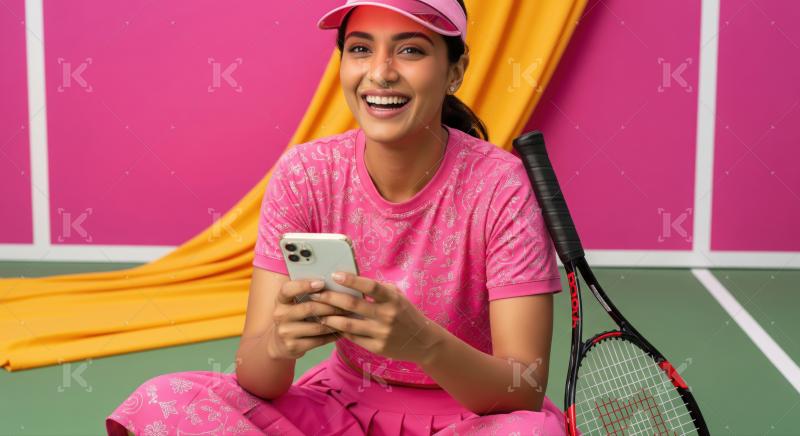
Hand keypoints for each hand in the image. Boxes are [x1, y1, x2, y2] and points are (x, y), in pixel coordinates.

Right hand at [267, 278, 353, 359]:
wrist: (280, 342)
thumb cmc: (295, 316)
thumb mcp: (294, 303)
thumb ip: (308, 293)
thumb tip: (333, 283)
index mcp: (280, 300)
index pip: (288, 289)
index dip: (304, 285)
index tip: (322, 283)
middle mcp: (280, 315)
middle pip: (309, 308)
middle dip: (330, 306)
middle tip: (346, 305)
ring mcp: (285, 332)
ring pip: (317, 326)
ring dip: (334, 322)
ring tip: (347, 318)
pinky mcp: (293, 346)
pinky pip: (318, 341)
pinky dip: (332, 336)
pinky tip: (341, 331)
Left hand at [309, 272, 442, 364]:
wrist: (423, 341)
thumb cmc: (406, 314)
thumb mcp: (398, 296)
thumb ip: (379, 289)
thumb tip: (352, 280)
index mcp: (393, 299)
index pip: (370, 287)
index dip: (352, 280)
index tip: (335, 275)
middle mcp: (387, 316)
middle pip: (353, 305)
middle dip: (331, 298)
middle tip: (315, 294)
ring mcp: (381, 333)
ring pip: (348, 325)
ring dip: (329, 318)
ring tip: (317, 312)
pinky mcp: (377, 347)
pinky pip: (353, 338)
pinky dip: (339, 331)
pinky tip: (330, 325)